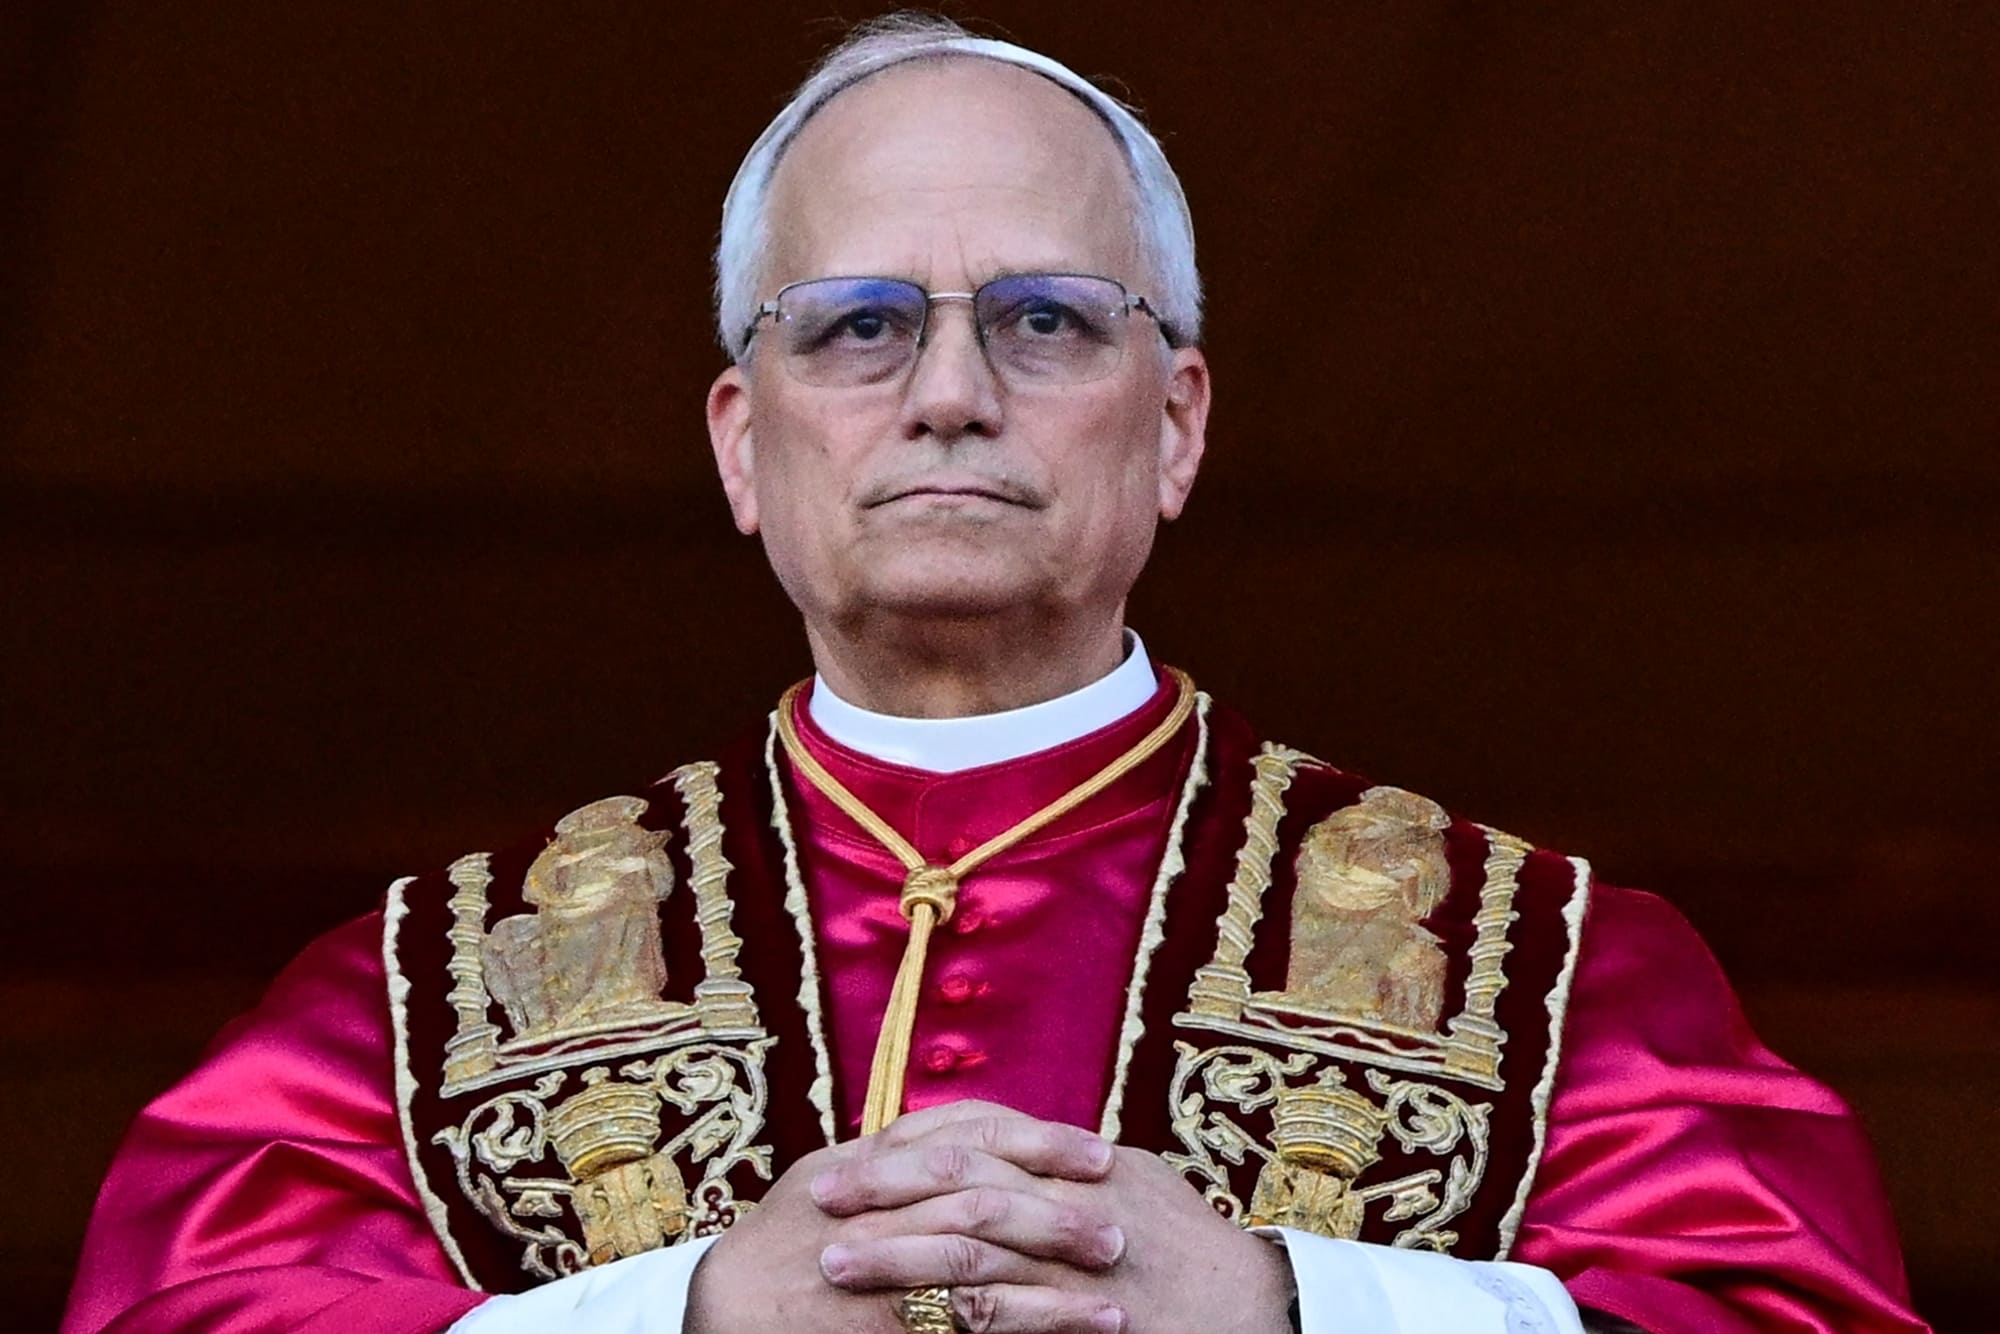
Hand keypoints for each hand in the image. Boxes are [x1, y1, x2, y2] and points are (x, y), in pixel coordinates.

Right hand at [684, 1101, 1119, 1332]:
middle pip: (976, 1183)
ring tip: (1116, 1291)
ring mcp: (863, 1258)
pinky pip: (961, 1315)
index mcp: (856, 1158)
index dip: (1034, 1138)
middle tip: (1121, 1218)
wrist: (717, 1312)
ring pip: (974, 1251)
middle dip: (1054, 1201)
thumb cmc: (773, 1255)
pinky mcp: (872, 1317)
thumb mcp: (825, 1187)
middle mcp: (861, 1199)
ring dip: (1052, 1271)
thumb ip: (892, 1166)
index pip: (960, 1132)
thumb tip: (968, 1142)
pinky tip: (1075, 1331)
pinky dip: (1027, 1320)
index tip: (1096, 1151)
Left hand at [815, 1115, 1294, 1333]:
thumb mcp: (1131, 1183)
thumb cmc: (1191, 1246)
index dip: (909, 1145)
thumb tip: (1000, 1145)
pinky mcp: (1086, 1317)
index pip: (978, 1135)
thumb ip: (1061, 1165)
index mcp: (1078, 1159)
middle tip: (820, 1200)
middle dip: (885, 1189)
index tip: (851, 1157)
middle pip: (963, 1179)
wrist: (1257, 1308)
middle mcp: (1075, 1196)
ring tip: (836, 1264)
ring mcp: (1080, 1259)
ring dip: (898, 1253)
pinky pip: (1011, 1313)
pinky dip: (954, 1315)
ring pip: (974, 1245)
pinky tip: (905, 1323)